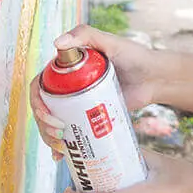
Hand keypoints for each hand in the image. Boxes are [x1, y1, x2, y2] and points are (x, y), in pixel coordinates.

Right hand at [30, 25, 160, 158]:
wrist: (155, 78)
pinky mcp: (90, 120)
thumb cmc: (134, 56)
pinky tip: (61, 158)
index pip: (40, 87)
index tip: (47, 114)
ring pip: (53, 125)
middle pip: (44, 110)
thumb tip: (57, 43)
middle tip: (59, 135)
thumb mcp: (110, 42)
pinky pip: (70, 135)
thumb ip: (85, 34)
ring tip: (61, 148)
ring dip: (49, 139)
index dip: (37, 102)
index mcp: (66, 71)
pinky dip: (62, 148)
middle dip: (43, 125)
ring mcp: (78, 106)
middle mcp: (68, 88)